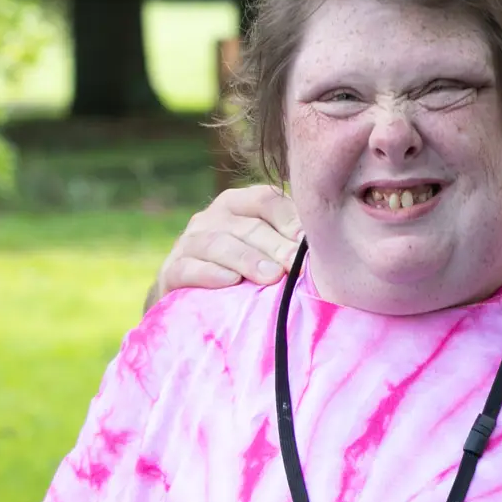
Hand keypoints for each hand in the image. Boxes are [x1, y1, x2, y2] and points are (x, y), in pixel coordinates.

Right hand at [151, 185, 301, 304]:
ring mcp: (189, 242)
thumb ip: (292, 242)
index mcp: (240, 204)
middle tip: (296, 266)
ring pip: (218, 243)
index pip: (267, 200)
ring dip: (247, 259)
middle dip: (275, 246)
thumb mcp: (270, 253)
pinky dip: (209, 273)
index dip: (290, 219)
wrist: (195, 301)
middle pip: (248, 226)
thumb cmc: (248, 274)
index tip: (310, 242)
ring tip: (271, 276)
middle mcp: (212, 217)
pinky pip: (188, 268)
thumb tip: (331, 243)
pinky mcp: (171, 270)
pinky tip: (231, 281)